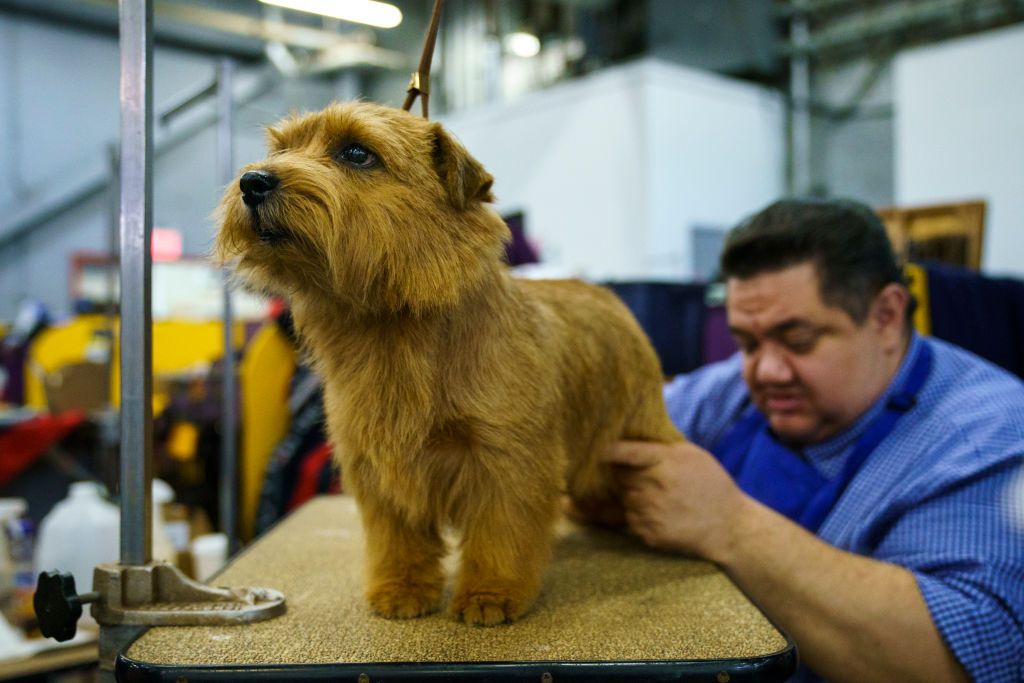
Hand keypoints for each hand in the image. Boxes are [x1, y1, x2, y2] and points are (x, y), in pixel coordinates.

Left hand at [604, 440, 749, 561]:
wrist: (729, 527)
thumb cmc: (712, 485)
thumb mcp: (693, 455)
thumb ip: (662, 448)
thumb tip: (632, 439)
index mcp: (665, 461)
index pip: (624, 452)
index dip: (607, 450)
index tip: (597, 448)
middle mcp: (653, 486)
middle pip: (620, 475)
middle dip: (625, 474)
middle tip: (643, 476)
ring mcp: (649, 511)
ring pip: (624, 497)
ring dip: (632, 494)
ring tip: (656, 495)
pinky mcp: (647, 532)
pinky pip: (630, 517)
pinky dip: (638, 513)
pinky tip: (659, 512)